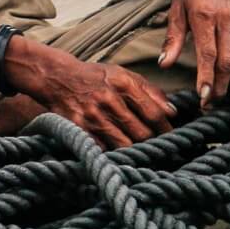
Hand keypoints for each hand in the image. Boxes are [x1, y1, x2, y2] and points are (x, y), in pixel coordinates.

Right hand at [25, 48, 174, 147]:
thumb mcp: (124, 75)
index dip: (165, 128)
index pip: (153, 113)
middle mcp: (109, 100)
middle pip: (141, 132)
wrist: (58, 78)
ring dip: (135, 150)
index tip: (170, 135)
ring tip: (141, 152)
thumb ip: (150, 91)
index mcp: (123, 84)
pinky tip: (119, 153)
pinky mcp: (79, 130)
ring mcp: (92, 116)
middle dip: (152, 141)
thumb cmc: (97, 78)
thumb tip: (172, 112)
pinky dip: (113, 153)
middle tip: (158, 147)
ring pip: (124, 144)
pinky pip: (103, 149)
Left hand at [159, 0, 229, 101]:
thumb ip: (173, 39)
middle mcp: (227, 19)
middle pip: (229, 60)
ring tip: (229, 93)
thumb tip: (164, 65)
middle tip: (212, 104)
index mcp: (205, 15)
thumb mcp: (176, 10)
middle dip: (221, 85)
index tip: (203, 97)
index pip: (208, 53)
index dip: (207, 78)